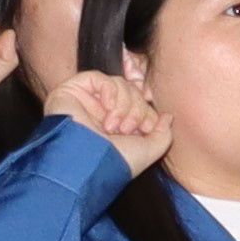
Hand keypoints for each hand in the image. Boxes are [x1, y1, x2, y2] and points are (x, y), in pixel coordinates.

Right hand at [45, 67, 167, 173]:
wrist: (86, 163)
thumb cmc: (115, 161)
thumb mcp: (149, 150)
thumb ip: (163, 133)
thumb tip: (167, 116)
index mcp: (119, 124)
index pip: (141, 104)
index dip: (148, 113)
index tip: (146, 129)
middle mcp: (103, 111)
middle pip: (133, 92)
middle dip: (136, 110)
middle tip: (126, 129)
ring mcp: (87, 100)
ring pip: (119, 84)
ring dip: (123, 104)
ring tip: (112, 126)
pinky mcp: (72, 90)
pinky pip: (98, 77)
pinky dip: (109, 90)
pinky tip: (107, 108)